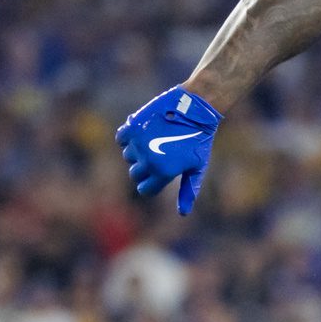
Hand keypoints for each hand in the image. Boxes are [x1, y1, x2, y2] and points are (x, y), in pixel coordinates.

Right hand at [117, 87, 223, 215]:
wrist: (195, 108)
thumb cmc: (199, 139)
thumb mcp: (197, 167)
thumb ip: (188, 190)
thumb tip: (183, 213)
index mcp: (163, 173)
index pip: (145, 189)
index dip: (151, 183)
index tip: (158, 175)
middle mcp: (148, 160)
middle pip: (135, 174)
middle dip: (144, 168)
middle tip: (159, 154)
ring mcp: (138, 143)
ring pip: (128, 156)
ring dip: (138, 151)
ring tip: (155, 140)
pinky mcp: (132, 127)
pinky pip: (121, 139)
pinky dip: (129, 137)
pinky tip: (144, 132)